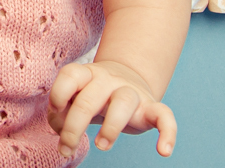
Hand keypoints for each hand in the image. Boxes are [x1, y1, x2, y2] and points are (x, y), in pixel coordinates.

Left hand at [47, 60, 176, 157]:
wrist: (128, 78)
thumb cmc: (93, 95)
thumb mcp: (76, 99)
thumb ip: (62, 112)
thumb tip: (60, 128)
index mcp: (87, 74)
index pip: (71, 75)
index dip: (59, 93)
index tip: (56, 111)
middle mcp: (108, 79)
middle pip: (89, 99)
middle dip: (74, 127)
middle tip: (66, 148)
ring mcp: (131, 92)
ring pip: (124, 102)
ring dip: (111, 127)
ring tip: (101, 146)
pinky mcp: (151, 107)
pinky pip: (165, 116)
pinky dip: (168, 133)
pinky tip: (164, 151)